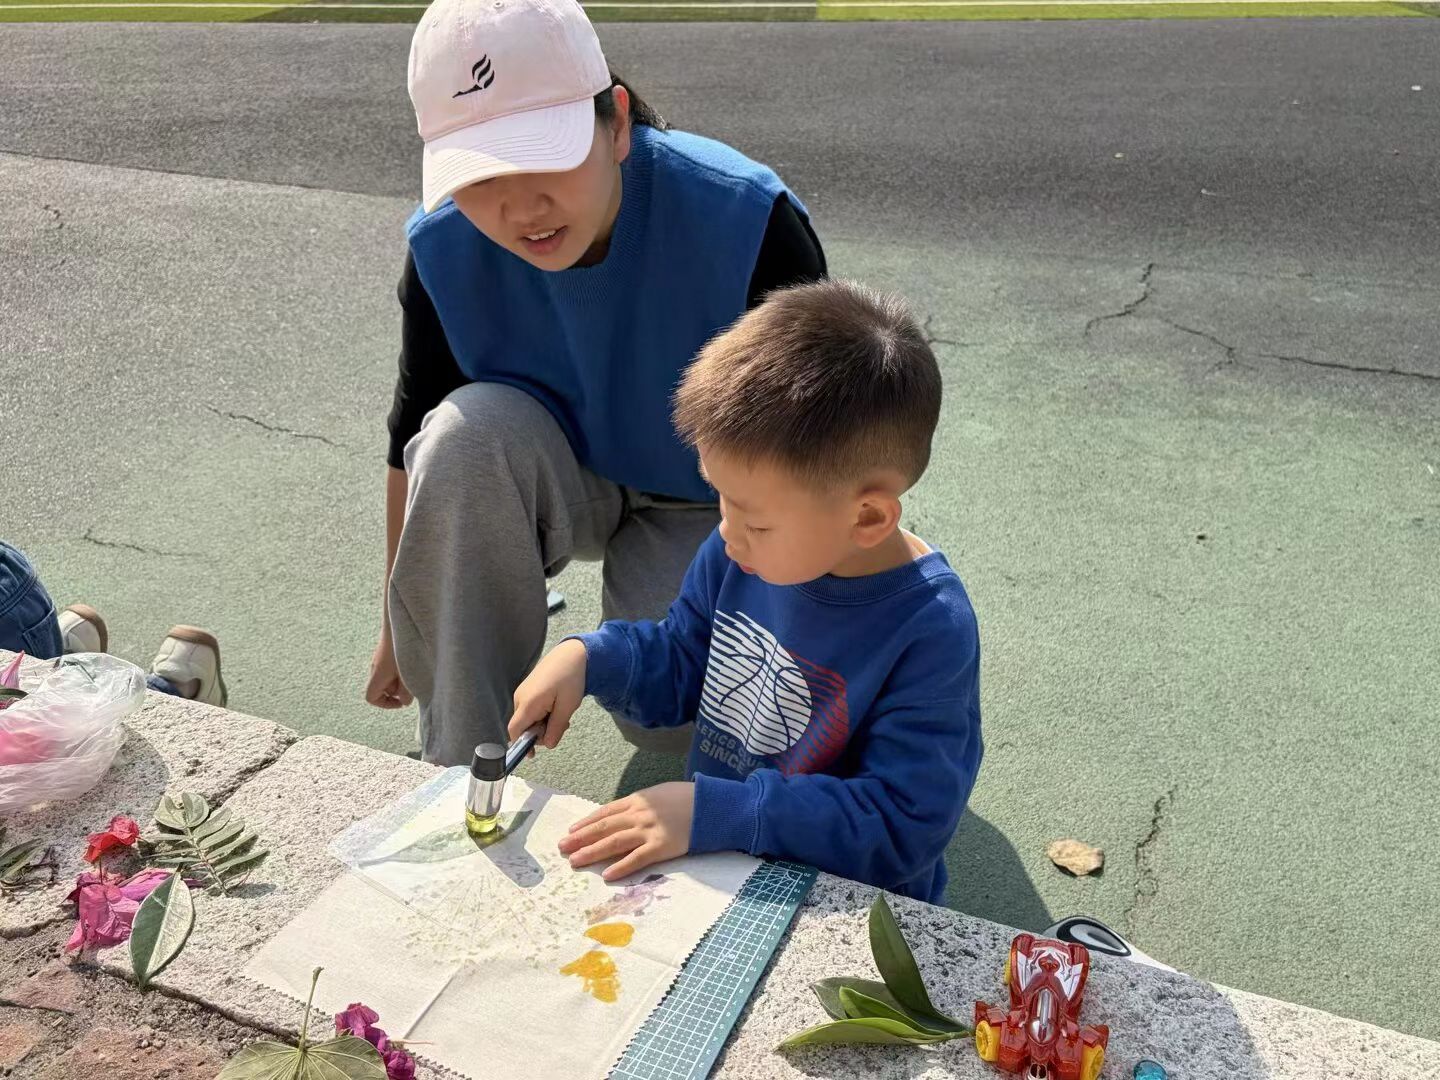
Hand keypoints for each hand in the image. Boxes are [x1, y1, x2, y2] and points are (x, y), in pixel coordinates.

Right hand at [365, 632, 412, 708]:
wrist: (400, 618)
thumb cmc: (404, 645)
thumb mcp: (409, 672)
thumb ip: (407, 691)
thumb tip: (404, 702)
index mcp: (378, 675)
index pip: (370, 697)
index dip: (384, 704)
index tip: (400, 701)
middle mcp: (376, 667)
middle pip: (383, 688)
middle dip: (399, 690)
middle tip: (414, 681)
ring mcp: (381, 658)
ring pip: (390, 677)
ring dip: (403, 678)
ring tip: (416, 668)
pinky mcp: (388, 650)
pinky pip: (393, 666)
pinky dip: (403, 668)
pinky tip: (414, 659)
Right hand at [509, 639, 586, 749]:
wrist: (572, 653)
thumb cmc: (571, 677)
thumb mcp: (567, 707)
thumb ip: (556, 728)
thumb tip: (547, 745)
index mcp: (528, 703)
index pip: (515, 731)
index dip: (521, 745)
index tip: (532, 754)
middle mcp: (520, 698)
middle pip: (522, 726)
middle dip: (539, 732)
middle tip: (561, 726)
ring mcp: (522, 692)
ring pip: (527, 718)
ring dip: (543, 722)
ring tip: (562, 714)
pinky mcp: (527, 689)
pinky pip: (530, 709)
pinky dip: (542, 713)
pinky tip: (556, 707)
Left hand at [559, 782, 694, 880]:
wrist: (711, 805)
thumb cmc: (686, 798)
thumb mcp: (658, 794)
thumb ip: (639, 804)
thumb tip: (621, 815)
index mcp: (637, 799)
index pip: (605, 813)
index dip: (586, 823)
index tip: (570, 832)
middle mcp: (638, 814)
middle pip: (603, 828)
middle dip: (580, 838)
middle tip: (562, 847)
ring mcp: (649, 831)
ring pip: (613, 843)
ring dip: (592, 852)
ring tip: (575, 861)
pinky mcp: (661, 846)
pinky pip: (636, 859)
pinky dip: (621, 867)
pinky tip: (607, 874)